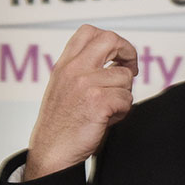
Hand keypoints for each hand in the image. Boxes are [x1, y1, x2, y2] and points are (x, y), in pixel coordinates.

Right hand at [25, 25, 138, 179]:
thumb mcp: (65, 87)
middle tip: (131, 69)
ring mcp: (85, 83)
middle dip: (128, 53)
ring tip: (108, 109)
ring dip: (124, 95)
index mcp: (65, 64)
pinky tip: (107, 119)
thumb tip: (119, 60)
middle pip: (111, 39)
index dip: (113, 41)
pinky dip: (123, 111)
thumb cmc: (62, 124)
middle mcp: (74, 69)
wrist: (52, 151)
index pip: (90, 32)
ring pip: (125, 77)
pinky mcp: (98, 101)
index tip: (119, 57)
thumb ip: (85, 70)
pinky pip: (127, 99)